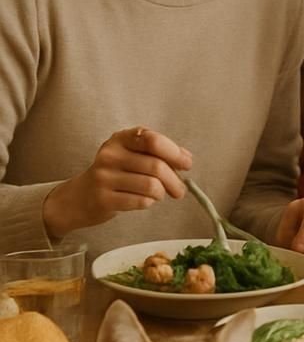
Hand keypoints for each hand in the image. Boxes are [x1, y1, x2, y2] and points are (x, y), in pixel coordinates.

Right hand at [42, 127, 191, 238]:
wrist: (79, 197)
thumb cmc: (115, 174)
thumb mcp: (133, 155)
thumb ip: (159, 153)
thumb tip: (186, 159)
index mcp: (121, 139)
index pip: (153, 140)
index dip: (175, 153)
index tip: (186, 164)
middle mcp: (110, 155)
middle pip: (157, 166)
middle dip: (175, 181)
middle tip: (180, 191)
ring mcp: (104, 177)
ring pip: (151, 186)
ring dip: (162, 193)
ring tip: (159, 195)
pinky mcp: (103, 198)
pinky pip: (141, 201)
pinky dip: (149, 202)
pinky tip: (144, 200)